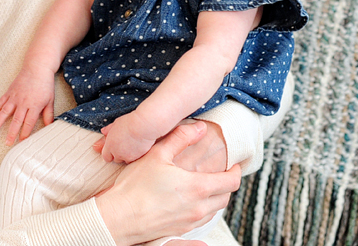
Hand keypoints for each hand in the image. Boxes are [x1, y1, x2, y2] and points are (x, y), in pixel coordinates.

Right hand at [0, 68, 54, 144]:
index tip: (22, 142)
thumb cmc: (45, 84)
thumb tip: (49, 127)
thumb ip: (48, 114)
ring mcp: (15, 97)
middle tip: (7, 143)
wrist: (37, 68)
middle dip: (11, 133)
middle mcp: (23, 102)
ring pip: (5, 112)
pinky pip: (1, 102)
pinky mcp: (9, 92)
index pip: (29, 123)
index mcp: (35, 105)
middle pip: (16, 120)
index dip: (25, 133)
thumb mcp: (50, 100)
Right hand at [94, 120, 240, 245]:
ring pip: (214, 210)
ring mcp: (190, 222)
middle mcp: (198, 208)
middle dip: (226, 184)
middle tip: (220, 172)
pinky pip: (201, 219)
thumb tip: (200, 127)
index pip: (231, 182)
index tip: (233, 164)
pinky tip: (190, 200)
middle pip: (225, 197)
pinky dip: (202, 208)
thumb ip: (180, 138)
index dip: (236, 171)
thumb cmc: (136, 185)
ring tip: (205, 184)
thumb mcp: (157, 154)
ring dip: (215, 198)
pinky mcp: (180, 231)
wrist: (120, 217)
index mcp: (197, 187)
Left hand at [98, 112, 157, 163]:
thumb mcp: (116, 123)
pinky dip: (136, 155)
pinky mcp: (138, 158)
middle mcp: (118, 154)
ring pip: (126, 160)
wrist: (142, 126)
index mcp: (110, 146)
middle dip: (119, 154)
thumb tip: (104, 131)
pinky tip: (138, 147)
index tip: (113, 149)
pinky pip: (135, 160)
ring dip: (128, 156)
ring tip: (132, 146)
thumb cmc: (129, 123)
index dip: (109, 153)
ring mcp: (128, 157)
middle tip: (124, 145)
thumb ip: (108, 129)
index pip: (106, 156)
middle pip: (116, 159)